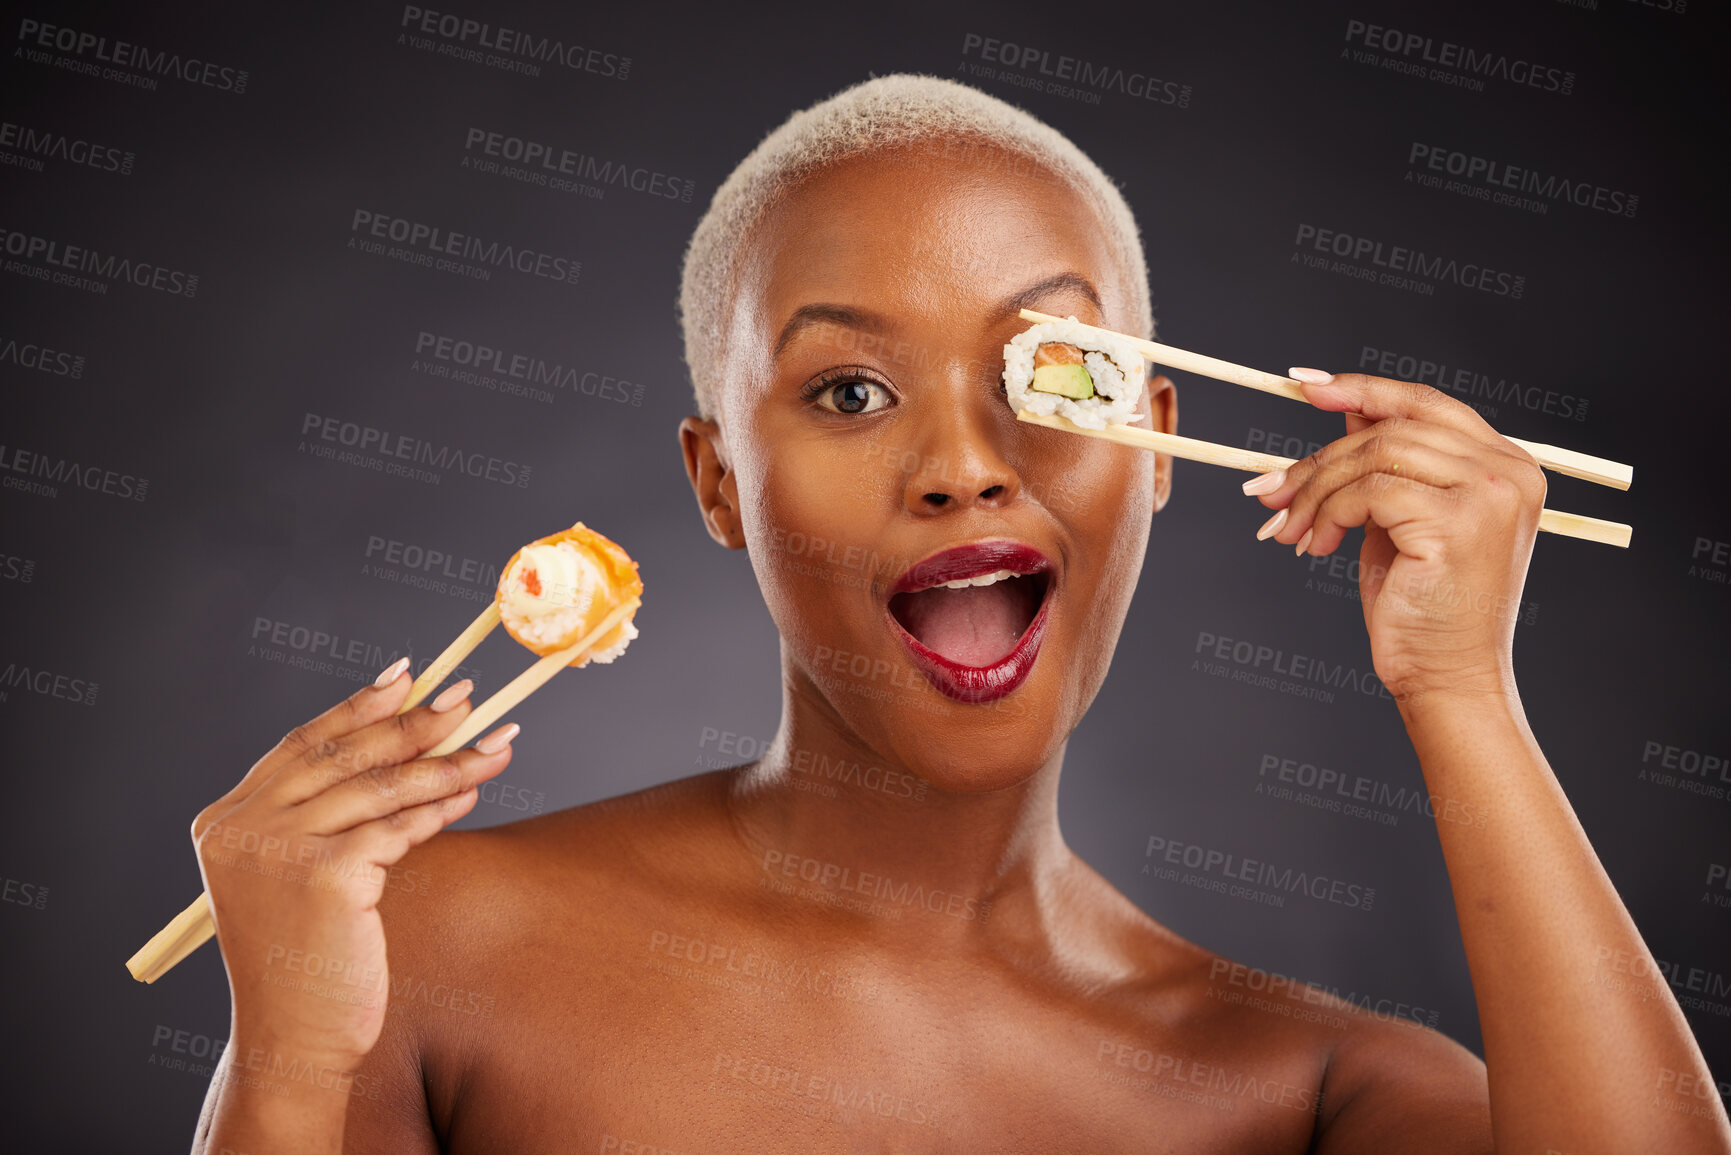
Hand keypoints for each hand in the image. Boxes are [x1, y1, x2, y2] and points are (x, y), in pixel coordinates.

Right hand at [191, 660, 515, 1067]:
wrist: (295, 1038)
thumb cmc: (309, 960)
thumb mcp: (301, 875)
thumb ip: (331, 814)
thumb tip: (415, 746)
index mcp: (227, 820)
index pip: (303, 743)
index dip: (358, 706)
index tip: (408, 676)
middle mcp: (244, 827)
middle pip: (347, 754)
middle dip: (416, 722)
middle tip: (470, 697)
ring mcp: (280, 848)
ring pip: (383, 787)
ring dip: (448, 763)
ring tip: (497, 746)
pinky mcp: (325, 873)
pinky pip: (398, 827)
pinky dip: (440, 808)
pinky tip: (471, 796)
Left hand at [1242, 369, 1545, 704]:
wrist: (1447, 677)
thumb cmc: (1423, 608)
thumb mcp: (1398, 520)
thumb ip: (1384, 465)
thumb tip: (1343, 413)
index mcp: (1505, 465)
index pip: (1427, 403)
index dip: (1364, 388)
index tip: (1306, 384)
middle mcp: (1507, 472)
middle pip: (1392, 429)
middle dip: (1320, 459)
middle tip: (1271, 491)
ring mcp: (1489, 495)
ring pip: (1374, 456)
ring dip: (1316, 491)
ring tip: (1290, 529)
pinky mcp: (1459, 523)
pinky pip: (1369, 492)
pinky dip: (1328, 514)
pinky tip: (1315, 546)